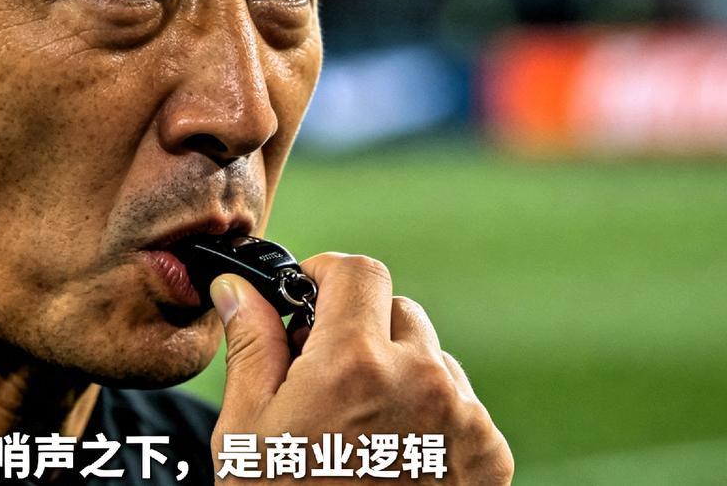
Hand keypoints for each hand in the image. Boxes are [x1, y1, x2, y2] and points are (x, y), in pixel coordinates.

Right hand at [209, 253, 513, 483]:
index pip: (358, 271)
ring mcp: (463, 419)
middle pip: (397, 311)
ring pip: (431, 357)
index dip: (326, 276)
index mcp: (354, 365)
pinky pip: (459, 403)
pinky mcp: (489, 455)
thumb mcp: (248, 432)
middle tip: (324, 374)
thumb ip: (251, 346)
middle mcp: (421, 381)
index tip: (308, 297)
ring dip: (399, 372)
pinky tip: (394, 455)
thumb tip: (237, 289)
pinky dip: (431, 415)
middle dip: (360, 330)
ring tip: (361, 427)